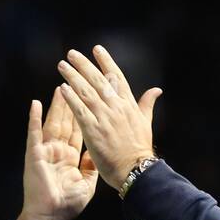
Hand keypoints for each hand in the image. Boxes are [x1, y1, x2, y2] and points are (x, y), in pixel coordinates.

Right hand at [17, 86, 98, 219]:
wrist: (51, 218)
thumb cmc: (67, 204)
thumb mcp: (86, 183)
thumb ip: (90, 166)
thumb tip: (95, 153)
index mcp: (70, 157)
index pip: (79, 130)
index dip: (84, 114)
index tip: (91, 98)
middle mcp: (58, 151)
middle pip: (66, 122)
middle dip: (72, 103)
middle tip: (77, 85)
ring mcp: (45, 151)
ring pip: (52, 123)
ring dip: (56, 106)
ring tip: (59, 87)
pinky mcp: (35, 155)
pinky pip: (35, 134)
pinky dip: (34, 119)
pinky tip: (35, 104)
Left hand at [56, 45, 161, 189]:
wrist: (136, 170)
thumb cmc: (140, 149)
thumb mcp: (146, 123)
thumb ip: (147, 104)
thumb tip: (156, 90)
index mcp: (128, 104)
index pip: (116, 77)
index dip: (106, 61)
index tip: (96, 49)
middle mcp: (116, 107)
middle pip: (98, 80)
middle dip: (84, 65)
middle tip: (71, 54)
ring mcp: (104, 118)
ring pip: (86, 92)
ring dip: (73, 77)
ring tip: (62, 66)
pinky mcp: (94, 130)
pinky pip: (80, 110)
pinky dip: (71, 98)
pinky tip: (62, 88)